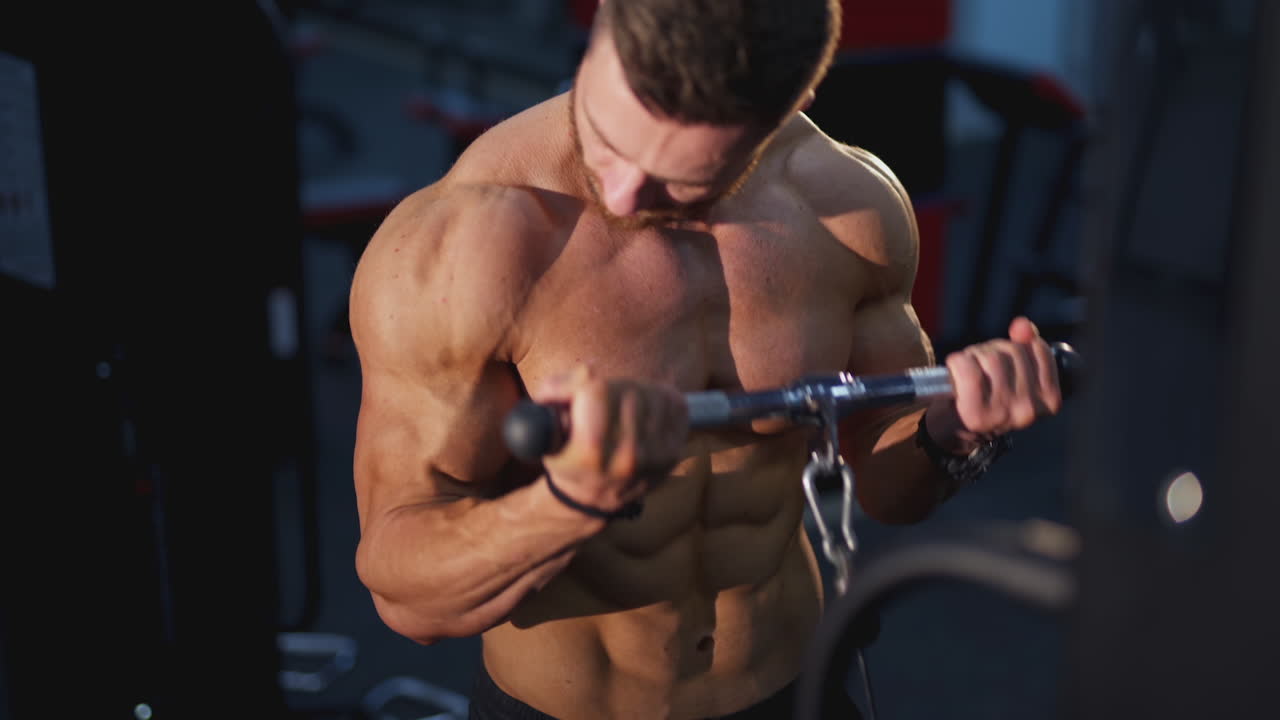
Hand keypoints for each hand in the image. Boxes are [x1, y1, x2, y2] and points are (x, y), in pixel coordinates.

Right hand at [534, 365, 687, 513]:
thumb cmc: (567, 457)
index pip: (597, 389)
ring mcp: (654, 456)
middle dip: (613, 386)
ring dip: (638, 391)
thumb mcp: (547, 428)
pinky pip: (674, 405)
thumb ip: (557, 390)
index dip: (585, 382)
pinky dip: (661, 399)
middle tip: (603, 399)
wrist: (592, 499)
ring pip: (653, 392)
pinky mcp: (673, 453)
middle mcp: (627, 456)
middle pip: (629, 388)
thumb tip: (589, 368)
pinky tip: (646, 411)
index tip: (581, 391)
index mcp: (591, 451)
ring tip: (623, 406)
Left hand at [927, 317, 1062, 454]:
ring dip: (975, 356)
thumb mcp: (1015, 367)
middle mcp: (1030, 408)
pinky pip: (968, 369)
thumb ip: (1025, 343)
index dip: (1017, 345)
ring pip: (992, 359)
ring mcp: (1004, 413)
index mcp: (1049, 399)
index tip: (1006, 362)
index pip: (1040, 349)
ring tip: (970, 371)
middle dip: (993, 350)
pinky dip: (958, 362)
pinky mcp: (977, 413)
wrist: (957, 424)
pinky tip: (956, 371)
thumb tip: (1022, 325)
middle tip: (982, 367)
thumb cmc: (989, 391)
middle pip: (1013, 351)